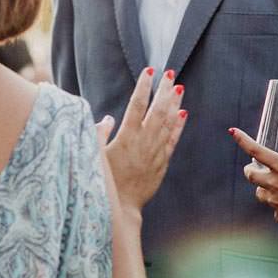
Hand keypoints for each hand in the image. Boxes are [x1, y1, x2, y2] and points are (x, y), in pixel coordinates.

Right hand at [97, 67, 187, 209]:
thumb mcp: (95, 155)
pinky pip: (172, 141)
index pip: (137, 105)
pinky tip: (183, 114)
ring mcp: (155, 152)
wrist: (121, 207)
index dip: (144, 86)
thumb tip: (107, 118)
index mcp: (126, 137)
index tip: (149, 71)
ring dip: (174, 104)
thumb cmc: (103, 181)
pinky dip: (178, 126)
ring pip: (168, 123)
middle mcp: (144, 142)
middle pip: (157, 110)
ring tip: (179, 87)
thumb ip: (98, 134)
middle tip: (170, 73)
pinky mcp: (161, 164)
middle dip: (164, 90)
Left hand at [230, 127, 277, 242]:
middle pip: (250, 174)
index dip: (243, 140)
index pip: (257, 150)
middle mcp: (275, 183)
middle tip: (253, 169)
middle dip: (250, 170)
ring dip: (265, 190)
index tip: (233, 132)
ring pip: (261, 194)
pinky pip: (276, 210)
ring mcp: (275, 201)